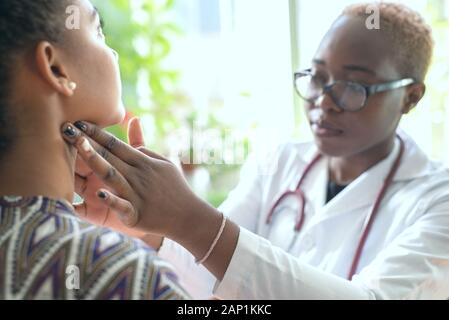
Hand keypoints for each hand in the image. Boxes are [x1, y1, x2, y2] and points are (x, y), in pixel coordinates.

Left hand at [72, 118, 161, 247]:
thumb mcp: (163, 163)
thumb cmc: (174, 188)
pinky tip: (99, 193)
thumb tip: (133, 121)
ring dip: (95, 161)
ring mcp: (137, 194)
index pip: (116, 144)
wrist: (189, 216)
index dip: (97, 133)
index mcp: (144, 162)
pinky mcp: (137, 214)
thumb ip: (143, 145)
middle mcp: (139, 175)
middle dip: (88, 142)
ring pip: (112, 175)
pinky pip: (123, 206)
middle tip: (67, 129)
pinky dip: (112, 200)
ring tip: (79, 147)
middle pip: (110, 156)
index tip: (79, 122)